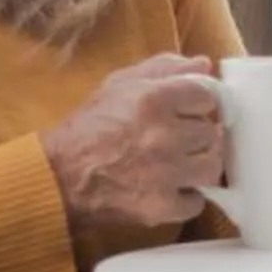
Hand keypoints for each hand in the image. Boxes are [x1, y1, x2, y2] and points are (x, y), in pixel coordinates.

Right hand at [40, 55, 225, 233]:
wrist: (59, 176)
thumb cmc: (88, 126)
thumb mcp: (119, 85)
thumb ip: (164, 69)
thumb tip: (204, 65)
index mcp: (154, 99)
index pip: (207, 96)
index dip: (196, 105)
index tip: (186, 112)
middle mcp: (164, 135)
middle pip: (210, 133)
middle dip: (196, 136)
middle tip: (176, 140)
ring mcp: (166, 174)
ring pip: (212, 167)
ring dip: (198, 166)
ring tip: (178, 165)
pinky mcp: (162, 206)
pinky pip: (196, 202)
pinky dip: (186, 198)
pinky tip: (169, 190)